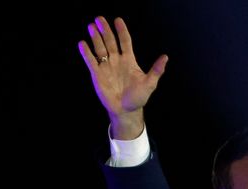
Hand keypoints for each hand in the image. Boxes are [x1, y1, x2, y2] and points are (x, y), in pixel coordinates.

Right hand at [78, 16, 167, 138]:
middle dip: (105, 30)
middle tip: (100, 19)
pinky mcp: (97, 75)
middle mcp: (116, 60)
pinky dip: (86, 53)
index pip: (125, 41)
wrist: (126, 111)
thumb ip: (156, 70)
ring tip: (91, 27)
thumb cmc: (138, 98)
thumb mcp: (149, 84)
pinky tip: (82, 44)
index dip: (122, 31)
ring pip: (100, 48)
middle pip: (110, 41)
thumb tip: (165, 57)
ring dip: (95, 37)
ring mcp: (106, 67)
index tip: (117, 20)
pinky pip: (91, 61)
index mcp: (129, 60)